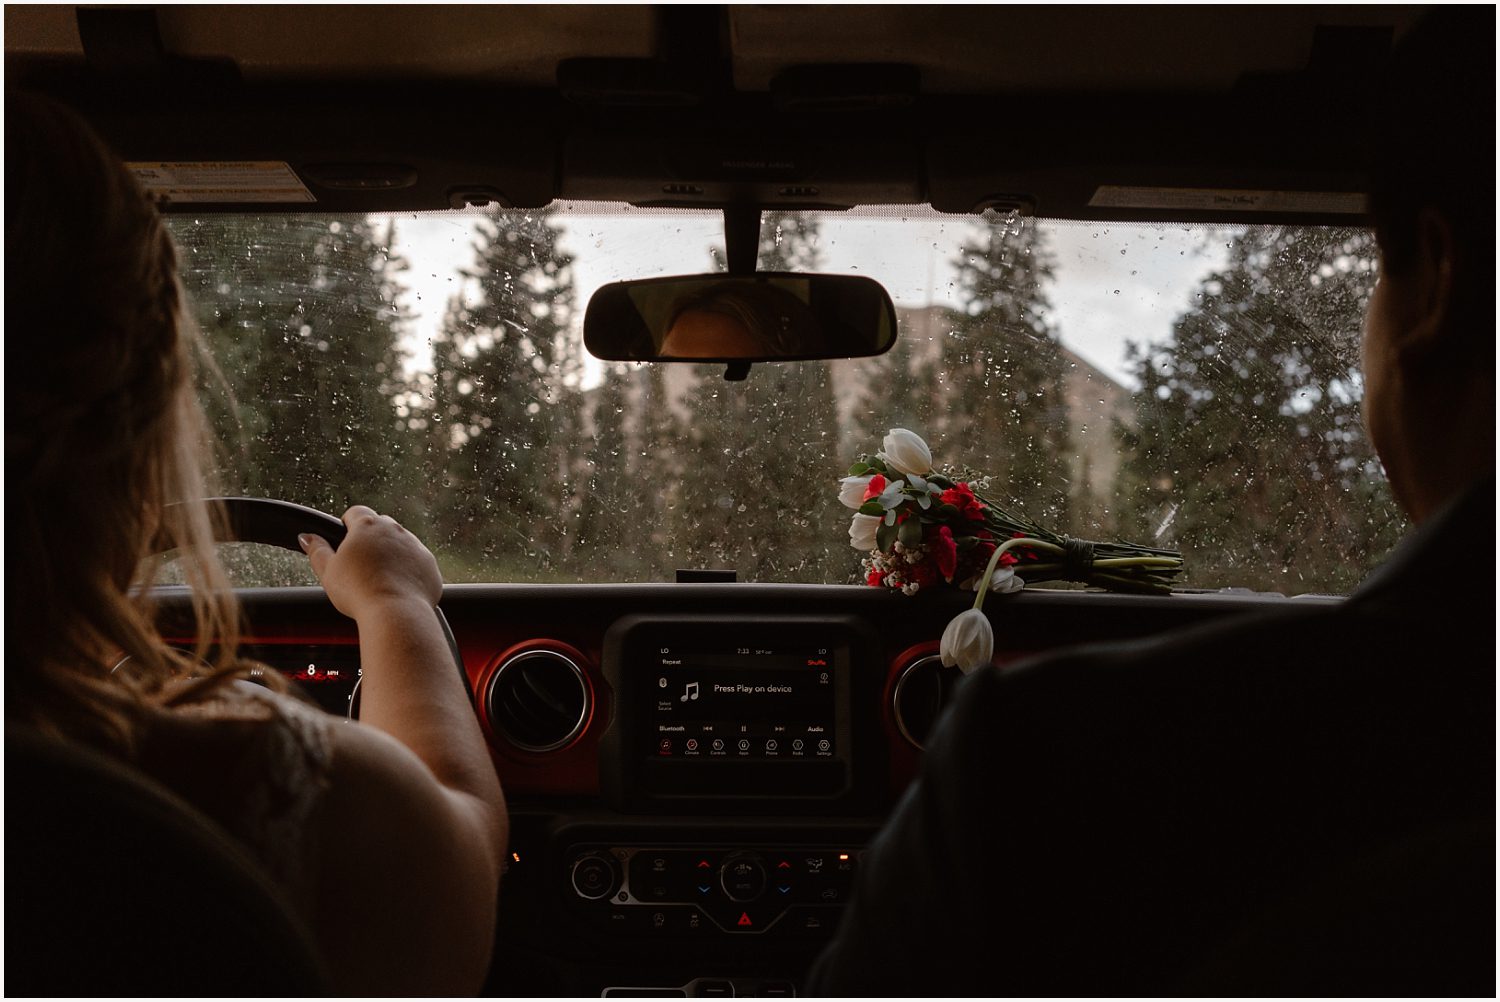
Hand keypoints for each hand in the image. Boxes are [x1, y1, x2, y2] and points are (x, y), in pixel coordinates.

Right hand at [299, 505, 442, 620]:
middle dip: (371, 539)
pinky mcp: (429, 564)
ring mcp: (416, 546)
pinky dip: (408, 570)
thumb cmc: (359, 592)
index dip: (347, 525)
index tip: (345, 541)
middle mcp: (395, 530)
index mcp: (368, 526)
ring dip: (391, 554)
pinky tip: (397, 587)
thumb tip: (307, 537)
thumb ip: (317, 551)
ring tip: (379, 578)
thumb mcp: (328, 572)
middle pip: (380, 525)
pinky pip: (417, 562)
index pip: (356, 512)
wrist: (396, 612)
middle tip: (360, 564)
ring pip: (401, 543)